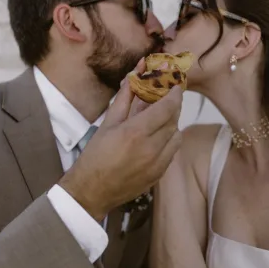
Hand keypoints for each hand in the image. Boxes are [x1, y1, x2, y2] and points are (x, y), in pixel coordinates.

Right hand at [59, 60, 182, 220]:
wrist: (92, 191)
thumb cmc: (95, 154)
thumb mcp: (108, 123)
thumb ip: (125, 99)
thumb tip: (136, 75)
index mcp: (135, 132)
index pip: (166, 108)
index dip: (174, 95)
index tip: (176, 87)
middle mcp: (151, 148)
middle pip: (174, 121)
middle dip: (173, 107)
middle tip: (168, 100)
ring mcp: (158, 163)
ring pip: (177, 137)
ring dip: (172, 125)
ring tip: (160, 121)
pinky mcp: (159, 174)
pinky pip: (172, 152)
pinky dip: (169, 142)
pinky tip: (157, 139)